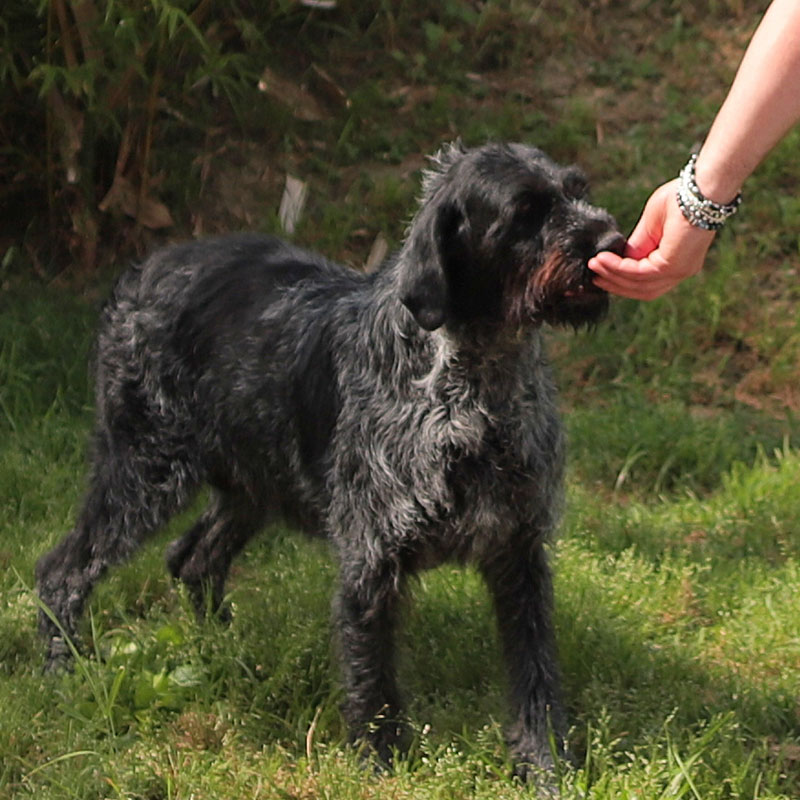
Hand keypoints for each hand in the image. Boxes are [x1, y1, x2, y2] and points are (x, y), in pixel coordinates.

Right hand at [588, 179, 716, 300]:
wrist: (700, 189)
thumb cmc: (679, 199)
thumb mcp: (650, 227)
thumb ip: (637, 246)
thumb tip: (620, 259)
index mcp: (677, 264)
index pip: (645, 282)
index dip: (620, 279)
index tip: (599, 270)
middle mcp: (679, 272)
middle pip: (641, 290)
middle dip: (614, 283)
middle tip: (593, 274)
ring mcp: (678, 271)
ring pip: (638, 284)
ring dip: (612, 276)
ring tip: (594, 265)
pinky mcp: (672, 266)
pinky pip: (638, 272)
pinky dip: (618, 267)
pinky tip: (604, 259)